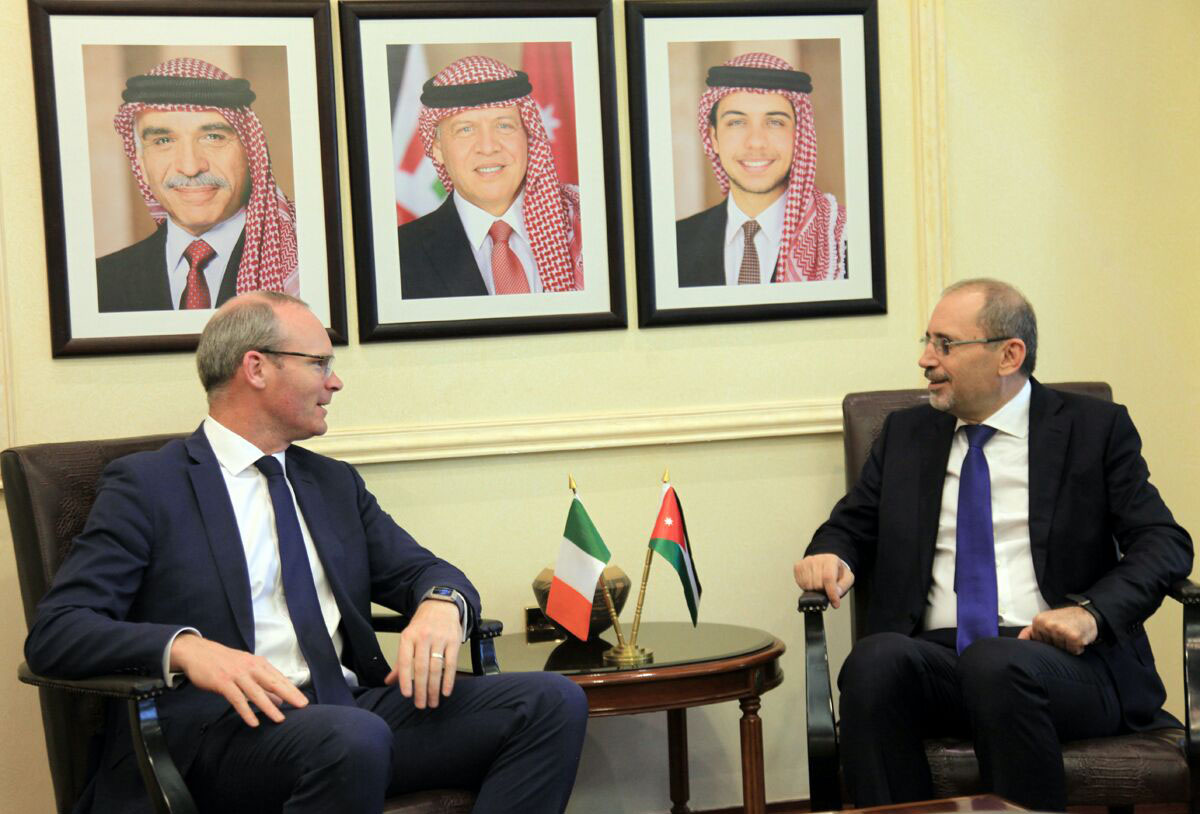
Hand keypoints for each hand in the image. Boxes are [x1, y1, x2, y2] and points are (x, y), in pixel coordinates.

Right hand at [169, 633, 307, 726]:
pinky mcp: (223, 682)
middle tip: (302, 706)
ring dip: (269, 707)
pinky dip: (246, 711)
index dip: (292, 690)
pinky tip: (253, 722)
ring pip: (256, 692)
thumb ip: (262, 683)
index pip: (279, 678)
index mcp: (258, 663)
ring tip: (280, 719)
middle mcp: (250, 667)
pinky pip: (237, 699)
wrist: (198, 652)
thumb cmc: (224, 662)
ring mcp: (237, 674)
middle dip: (289, 695)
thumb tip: (279, 700)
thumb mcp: (246, 669)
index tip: (303, 701)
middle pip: (273, 683)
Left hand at [385, 599, 461, 708]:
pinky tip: (445, 691)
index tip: (407, 695)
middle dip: (421, 689)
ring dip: (434, 688)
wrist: (441, 606)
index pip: (405, 661)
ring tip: (433, 702)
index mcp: (408, 637)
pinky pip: (451, 664)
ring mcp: (439, 638)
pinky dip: (448, 680)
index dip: (405, 679)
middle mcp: (423, 637)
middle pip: (421, 668)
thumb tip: (389, 682)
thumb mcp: (408, 639)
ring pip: (436, 668)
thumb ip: (401, 662)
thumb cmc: (422, 626)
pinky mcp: (453, 641)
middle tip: (421, 704)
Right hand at [794, 553, 854, 608]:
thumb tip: (836, 593)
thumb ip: (844, 586)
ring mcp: (806, 562)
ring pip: (808, 585)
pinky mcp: (798, 566)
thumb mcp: (847, 578)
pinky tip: (812, 583)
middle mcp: (817, 558)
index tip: (835, 603)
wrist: (827, 563)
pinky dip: (806, 588)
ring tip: (820, 586)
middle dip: (823, 591)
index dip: (831, 593)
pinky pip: (800, 583)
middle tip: (826, 589)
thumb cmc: (836, 571)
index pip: (828, 578)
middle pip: (817, 584)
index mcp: (831, 560)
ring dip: (814, 590)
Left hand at [1018, 606, 1097, 654]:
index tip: (1055, 632)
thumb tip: (1019, 641)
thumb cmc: (1067, 619)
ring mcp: (1060, 630)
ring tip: (1072, 634)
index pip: (1037, 642)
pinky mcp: (1073, 637)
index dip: (1048, 641)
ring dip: (1068, 646)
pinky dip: (1078, 648)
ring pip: (1061, 651)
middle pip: (1049, 647)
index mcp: (1038, 621)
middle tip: (1065, 633)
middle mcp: (1047, 625)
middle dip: (1058, 644)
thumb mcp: (1046, 621)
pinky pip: (1073, 651)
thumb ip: (1031, 631)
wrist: (1088, 614)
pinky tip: (1079, 638)